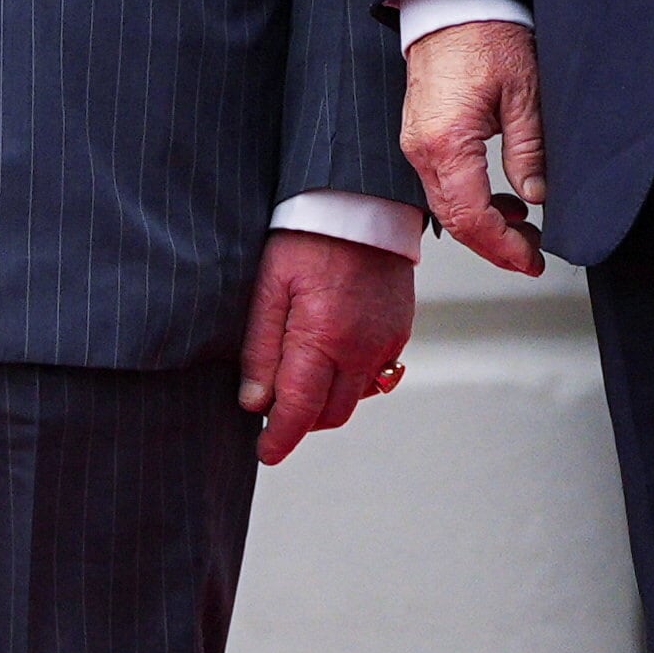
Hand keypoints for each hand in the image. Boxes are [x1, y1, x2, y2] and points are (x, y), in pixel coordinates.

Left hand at [238, 230, 415, 466]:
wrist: (360, 199)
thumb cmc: (309, 234)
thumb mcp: (268, 285)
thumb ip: (260, 348)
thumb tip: (254, 402)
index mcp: (324, 337)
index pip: (301, 411)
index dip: (279, 439)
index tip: (265, 452)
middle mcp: (362, 348)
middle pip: (331, 414)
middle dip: (302, 422)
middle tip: (274, 412)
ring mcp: (386, 341)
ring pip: (355, 398)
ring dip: (326, 401)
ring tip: (299, 380)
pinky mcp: (399, 330)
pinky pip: (376, 374)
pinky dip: (351, 380)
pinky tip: (330, 358)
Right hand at [400, 19, 547, 276]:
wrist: (453, 2)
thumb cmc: (485, 35)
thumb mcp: (524, 93)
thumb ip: (529, 150)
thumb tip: (536, 195)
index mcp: (447, 143)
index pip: (471, 218)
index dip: (503, 248)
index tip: (531, 260)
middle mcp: (422, 148)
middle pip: (454, 221)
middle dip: (494, 246)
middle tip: (531, 256)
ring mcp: (416, 142)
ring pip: (446, 205)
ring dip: (483, 225)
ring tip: (523, 229)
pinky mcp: (421, 134)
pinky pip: (441, 182)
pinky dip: (469, 200)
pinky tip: (500, 199)